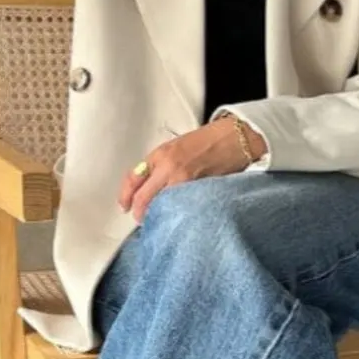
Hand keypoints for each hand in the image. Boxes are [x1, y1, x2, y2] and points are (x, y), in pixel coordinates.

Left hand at [119, 120, 267, 222]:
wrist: (234, 139)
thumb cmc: (208, 142)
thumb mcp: (175, 148)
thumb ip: (158, 166)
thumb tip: (144, 186)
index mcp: (160, 155)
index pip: (133, 178)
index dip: (125, 196)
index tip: (124, 205)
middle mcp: (169, 168)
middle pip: (143, 199)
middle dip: (140, 213)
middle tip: (141, 219)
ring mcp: (184, 182)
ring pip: (161, 207)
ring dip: (158, 216)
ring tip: (161, 219)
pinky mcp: (199, 191)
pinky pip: (181, 208)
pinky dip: (176, 215)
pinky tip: (178, 217)